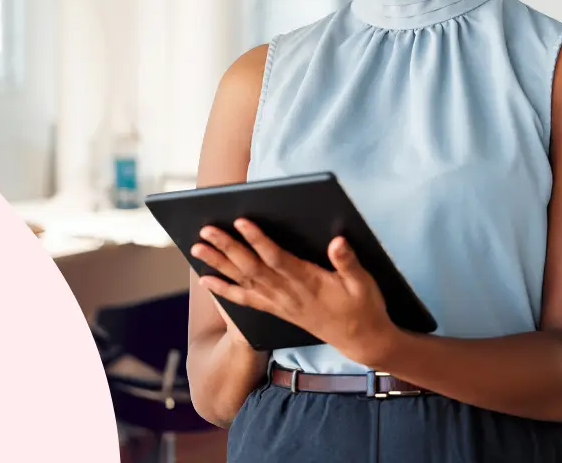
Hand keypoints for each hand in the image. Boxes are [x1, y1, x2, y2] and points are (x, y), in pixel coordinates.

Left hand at [190, 219, 397, 365]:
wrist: (360, 340)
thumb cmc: (363, 306)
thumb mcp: (364, 283)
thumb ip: (348, 262)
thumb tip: (338, 241)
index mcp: (309, 282)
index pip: (277, 258)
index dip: (258, 240)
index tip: (241, 221)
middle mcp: (288, 293)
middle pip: (252, 267)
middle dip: (227, 248)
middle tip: (206, 229)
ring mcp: (280, 303)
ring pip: (244, 282)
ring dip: (219, 264)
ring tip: (196, 248)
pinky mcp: (277, 310)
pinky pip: (245, 300)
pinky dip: (224, 290)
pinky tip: (206, 280)